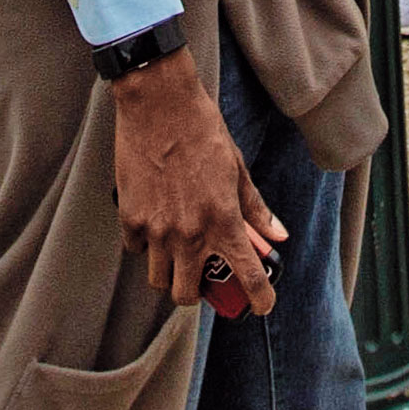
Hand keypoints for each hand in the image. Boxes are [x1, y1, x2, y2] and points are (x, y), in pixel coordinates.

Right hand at [108, 46, 285, 311]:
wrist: (159, 103)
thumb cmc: (203, 131)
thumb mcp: (237, 169)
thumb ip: (256, 209)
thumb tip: (278, 235)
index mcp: (223, 221)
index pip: (248, 276)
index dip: (259, 299)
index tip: (261, 306)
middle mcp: (189, 233)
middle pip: (186, 295)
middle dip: (196, 293)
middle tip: (201, 276)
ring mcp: (156, 229)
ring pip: (158, 280)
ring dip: (169, 272)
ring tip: (175, 251)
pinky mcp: (130, 217)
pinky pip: (136, 249)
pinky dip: (145, 245)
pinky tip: (153, 223)